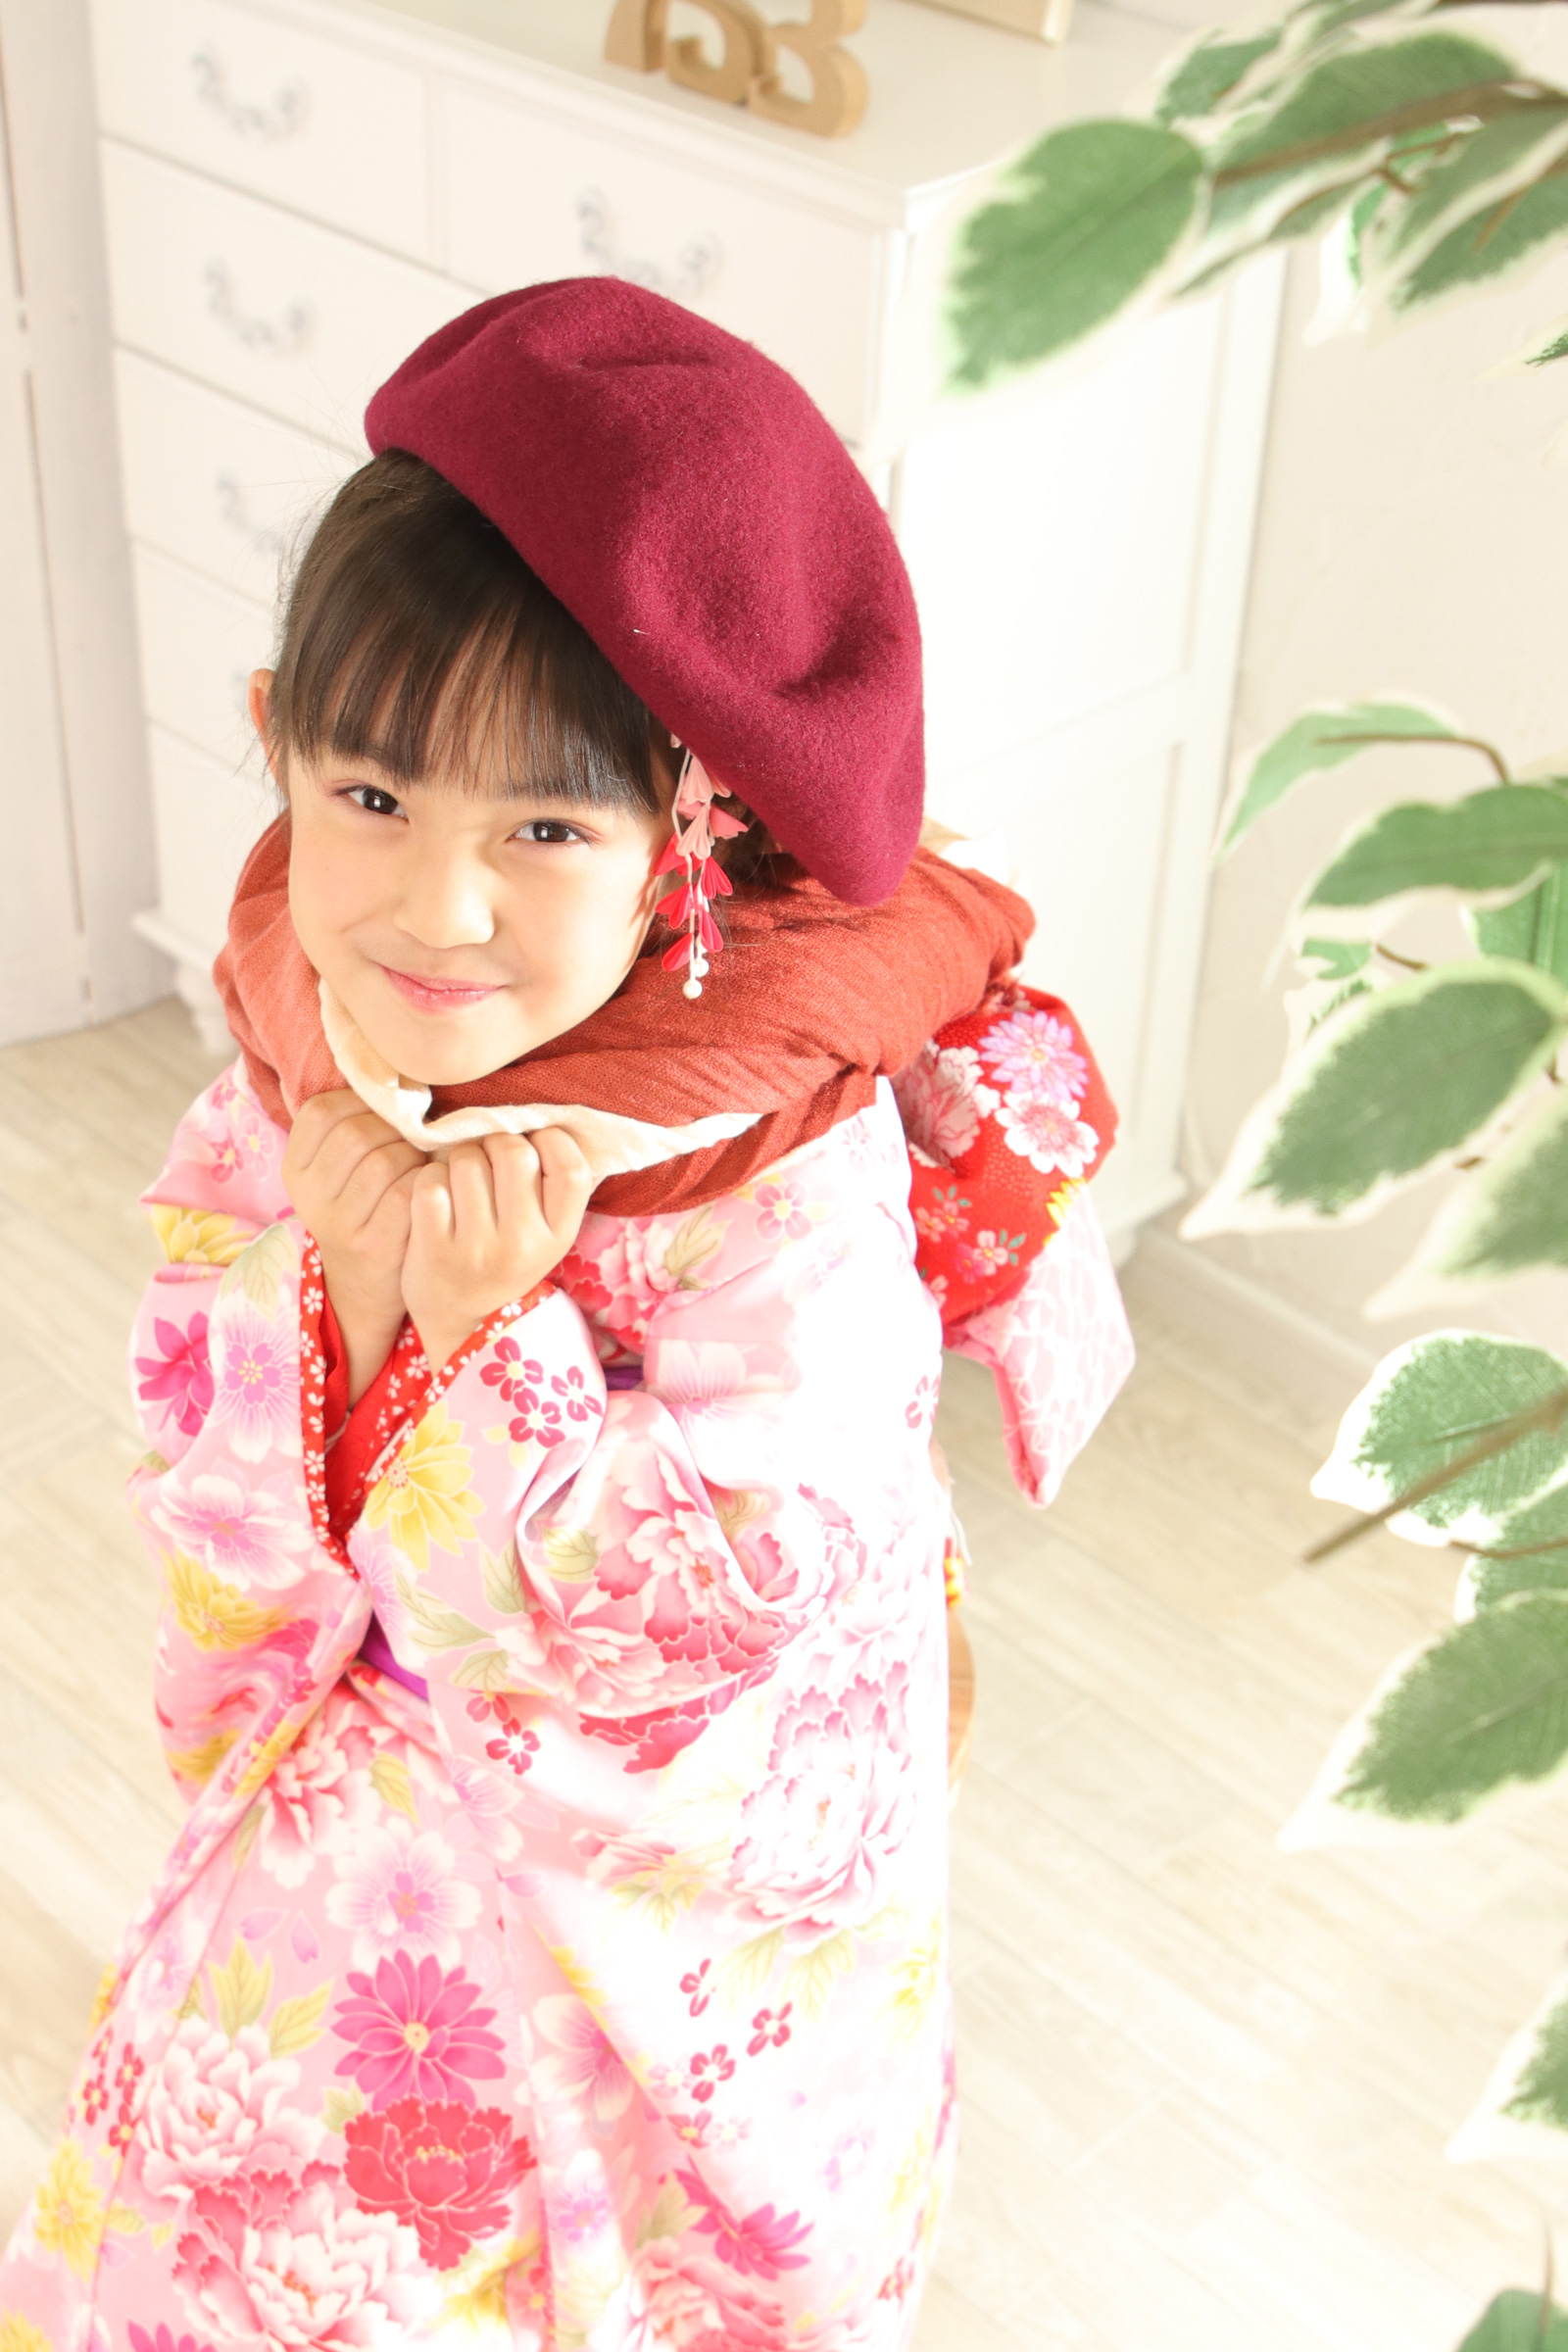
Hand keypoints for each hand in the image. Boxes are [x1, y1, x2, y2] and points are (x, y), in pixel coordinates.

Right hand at [282, 1091, 425, 1404]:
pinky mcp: (373, 1243)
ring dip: (414, 1154)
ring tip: (421, 1164)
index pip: (324, 1110)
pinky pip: (408, 1191)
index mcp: (295, 1168)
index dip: (364, 1103)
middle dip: (396, 1129)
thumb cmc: (364, 1210)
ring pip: (385, 1158)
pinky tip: (429, 1188)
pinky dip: (426, 1182)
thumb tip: (399, 1069)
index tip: (388, 1116)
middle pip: (357, 1132)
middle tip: (414, 1140)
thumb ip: (352, 1127)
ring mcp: (338, 1222)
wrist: (366, 1287)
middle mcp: (308, 1195)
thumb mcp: (339, 1171)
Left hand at [402, 1129, 592, 1372]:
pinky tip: (434, 1199)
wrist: (463, 1325)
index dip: (549, 1141)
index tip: (533, 1148)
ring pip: (466, 1159)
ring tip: (459, 1183)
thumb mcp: (546, 1234)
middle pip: (513, 1151)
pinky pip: (430, 1181)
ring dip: (457, 1159)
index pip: (572, 1166)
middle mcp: (523, 1243)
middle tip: (486, 1163)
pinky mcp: (434, 1249)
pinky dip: (427, 1179)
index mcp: (559, 1235)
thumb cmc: (505, 1260)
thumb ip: (552, 1185)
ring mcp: (477, 1248)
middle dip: (493, 1144)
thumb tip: (549, 1115)